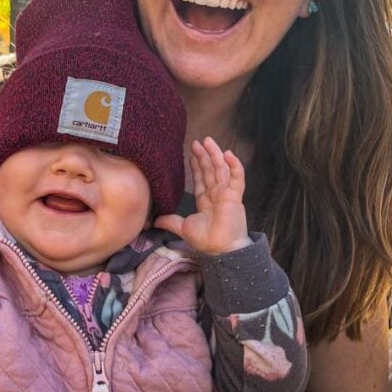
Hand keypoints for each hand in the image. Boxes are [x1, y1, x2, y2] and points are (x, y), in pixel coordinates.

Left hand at [154, 137, 252, 254]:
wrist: (221, 250)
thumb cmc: (207, 241)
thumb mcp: (184, 228)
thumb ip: (171, 221)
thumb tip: (155, 221)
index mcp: (206, 200)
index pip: (201, 178)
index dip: (197, 165)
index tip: (192, 153)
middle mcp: (216, 194)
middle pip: (210, 170)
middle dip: (204, 155)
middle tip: (197, 141)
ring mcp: (226, 194)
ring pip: (221, 170)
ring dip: (215, 154)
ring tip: (209, 141)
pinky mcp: (235, 196)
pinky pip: (236, 178)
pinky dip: (234, 166)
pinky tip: (229, 154)